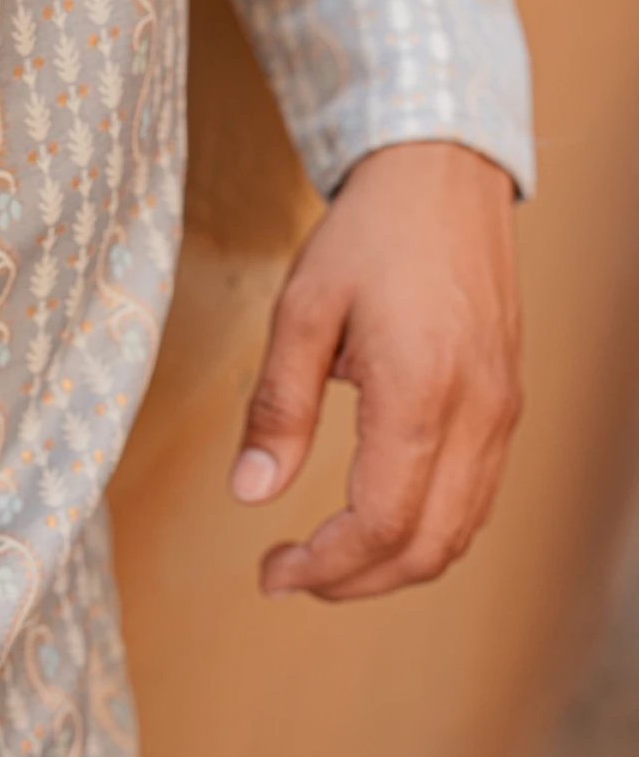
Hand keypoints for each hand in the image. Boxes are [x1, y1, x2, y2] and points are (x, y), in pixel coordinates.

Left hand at [229, 141, 520, 601]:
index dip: (326, 566)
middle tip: (290, 574)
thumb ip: (278, 406)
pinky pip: (477, 495)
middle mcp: (478, 413)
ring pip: (460, 531)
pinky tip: (377, 515)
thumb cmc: (370, 232)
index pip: (382, 522)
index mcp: (422, 392)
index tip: (271, 572)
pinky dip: (428, 528)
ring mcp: (502, 411)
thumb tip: (249, 493)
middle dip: (356, 581)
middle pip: (428, 547)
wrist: (442, 175)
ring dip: (393, 563)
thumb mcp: (302, 308)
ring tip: (325, 556)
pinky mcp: (506, 402)